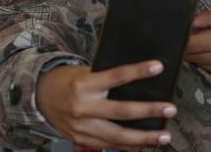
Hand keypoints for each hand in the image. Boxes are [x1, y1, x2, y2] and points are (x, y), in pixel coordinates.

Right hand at [36, 61, 176, 150]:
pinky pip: (108, 146)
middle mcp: (83, 107)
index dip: (138, 71)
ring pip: (117, 136)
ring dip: (144, 138)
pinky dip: (129, 147)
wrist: (40, 97)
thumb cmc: (69, 80)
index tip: (159, 67)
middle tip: (170, 108)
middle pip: (121, 111)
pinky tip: (145, 145)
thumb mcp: (86, 72)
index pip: (116, 76)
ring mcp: (81, 128)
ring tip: (164, 136)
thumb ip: (107, 80)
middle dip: (148, 111)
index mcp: (84, 85)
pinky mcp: (81, 140)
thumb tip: (140, 82)